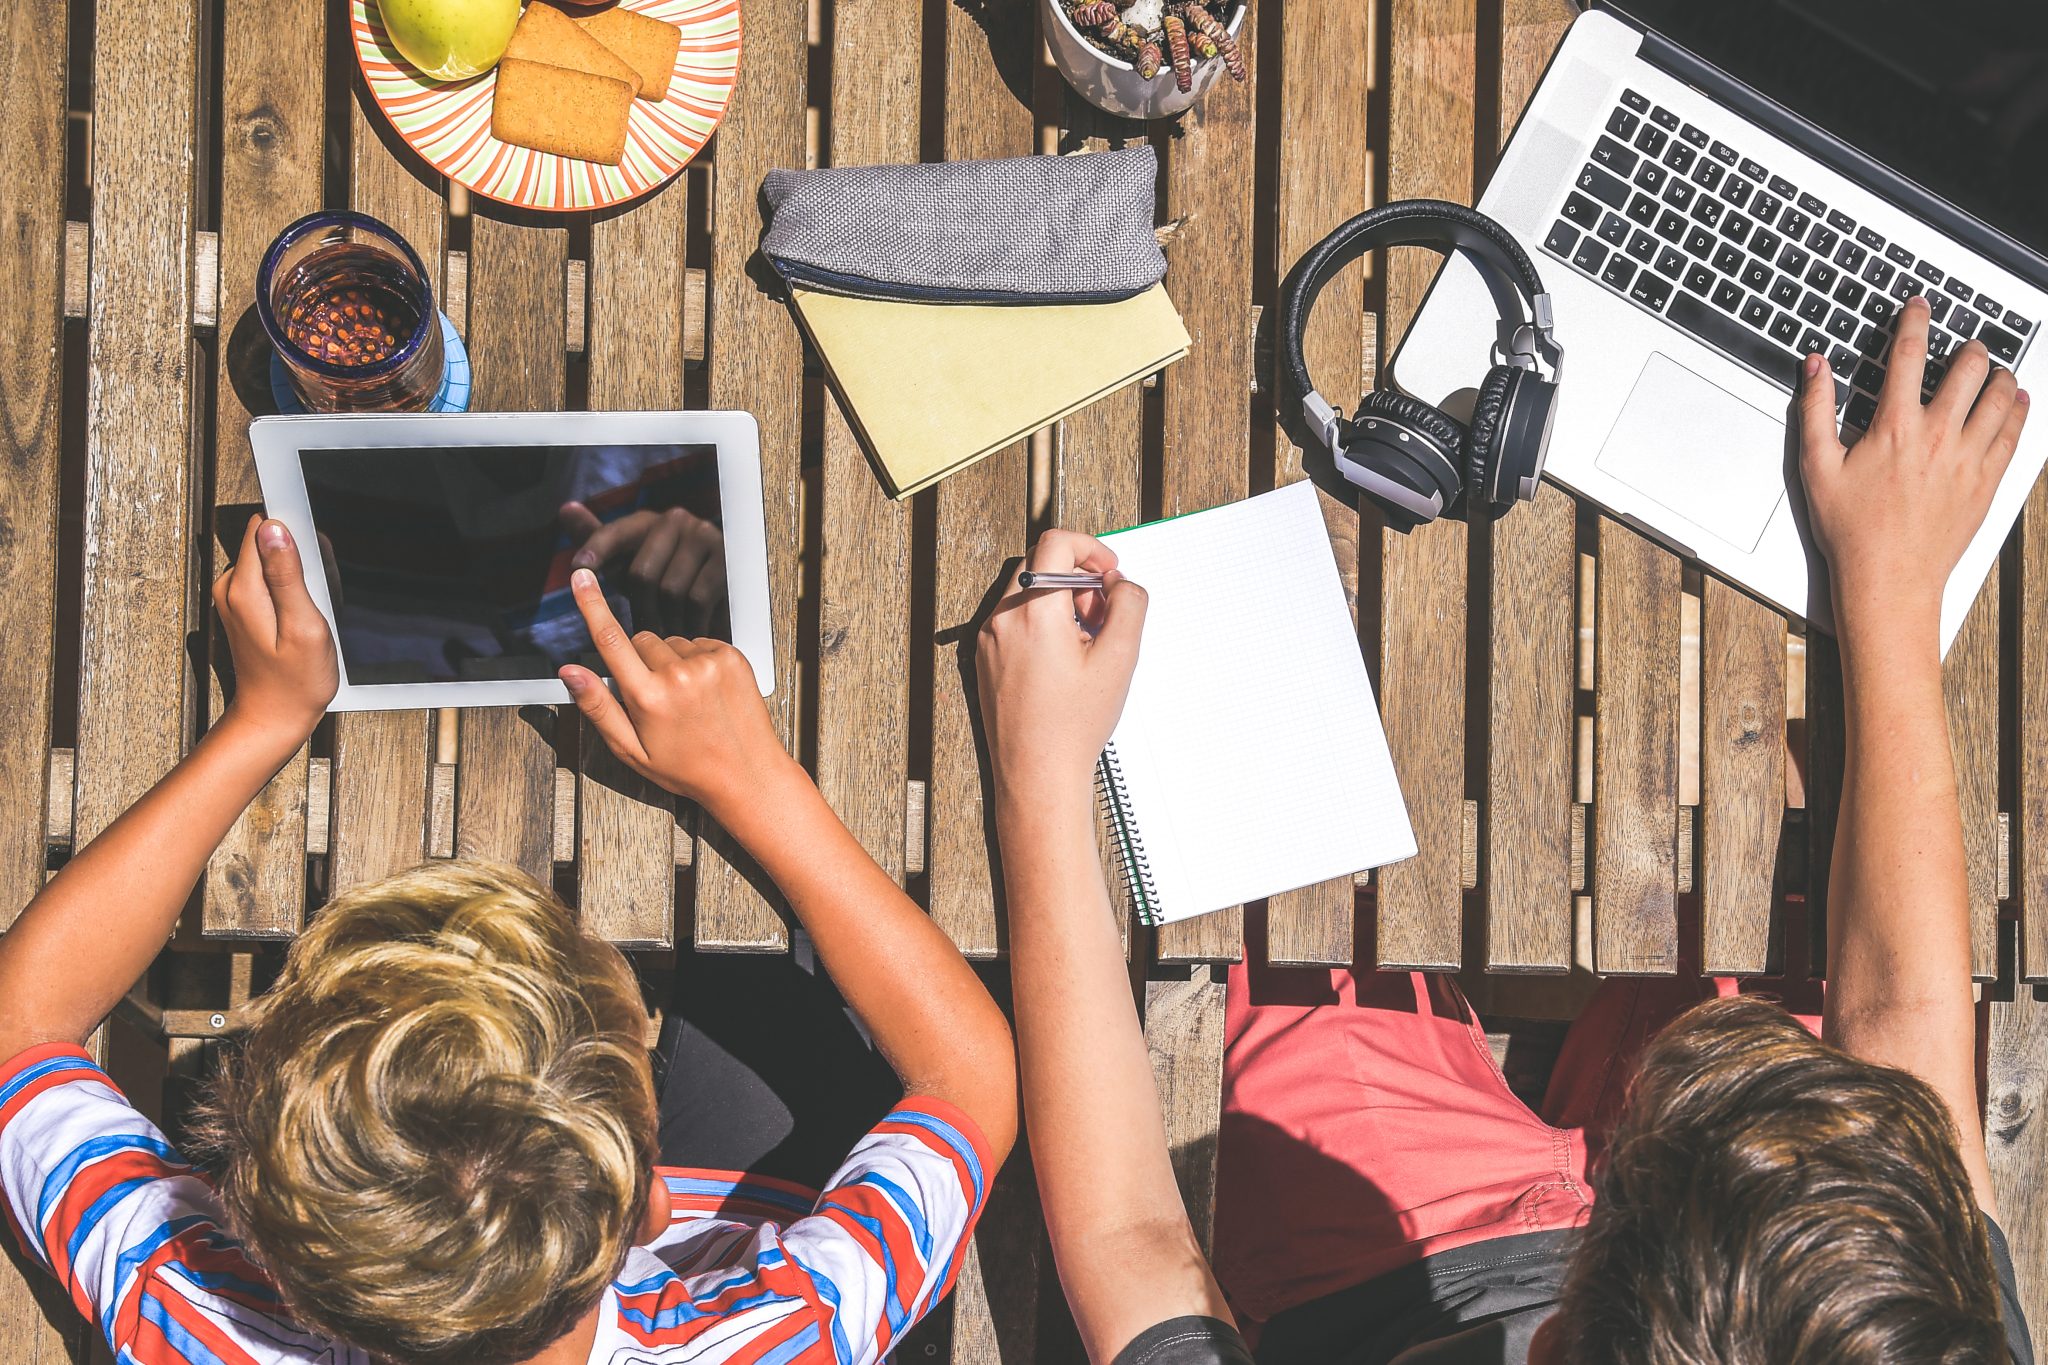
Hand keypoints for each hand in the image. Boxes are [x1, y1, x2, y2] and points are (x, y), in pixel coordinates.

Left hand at [211, 517, 337, 746]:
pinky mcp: (243, 607)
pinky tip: (303, 619)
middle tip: (318, 599)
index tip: (313, 562)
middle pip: (270, 542)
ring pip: (274, 561)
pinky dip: (294, 593)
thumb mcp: (304, 627)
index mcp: (243, 588)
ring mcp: (234, 598)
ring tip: (312, 614)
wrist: (275, 716)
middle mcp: (230, 587)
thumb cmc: (295, 681)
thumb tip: (274, 528)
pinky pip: (271, 581)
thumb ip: (288, 575)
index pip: (263, 527)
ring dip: (302, 579)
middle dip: (303, 560)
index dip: (295, 534)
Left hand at [559, 501, 727, 638]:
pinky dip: (690, 623)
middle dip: (640, 611)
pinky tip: (689, 633)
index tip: (579, 567)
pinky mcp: (726, 561)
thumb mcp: (630, 563)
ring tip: (667, 638)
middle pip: (642, 573)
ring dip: (666, 622)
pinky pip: (697, 600)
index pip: (615, 534)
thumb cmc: (666, 578)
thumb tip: (567, 510)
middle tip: (640, 638)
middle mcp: (676, 520)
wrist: (721, 588)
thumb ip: (599, 541)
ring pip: (670, 591)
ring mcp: (704, 537)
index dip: (596, 549)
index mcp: (647, 521)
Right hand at [559, 567, 785, 809]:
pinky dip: (696, 660)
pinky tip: (704, 690)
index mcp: (648, 698)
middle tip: (656, 698)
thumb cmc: (688, 768)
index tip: (581, 577)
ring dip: (670, 661)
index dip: (591, 604)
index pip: (610, 640)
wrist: (747, 774)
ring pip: (670, 642)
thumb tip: (568, 671)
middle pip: (640, 640)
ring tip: (686, 698)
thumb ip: (598, 706)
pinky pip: (699, 642)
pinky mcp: (731, 655)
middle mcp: (678, 675)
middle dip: (640, 661)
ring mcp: (708, 662)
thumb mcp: (631, 750)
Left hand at [976, 529, 1146, 794]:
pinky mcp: (985, 659)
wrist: (1036, 774)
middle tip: (1100, 617)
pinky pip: (1013, 620)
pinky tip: (1062, 661)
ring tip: (1084, 643)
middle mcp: (1002, 619)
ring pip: (1026, 592)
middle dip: (1077, 579)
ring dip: (1059, 601)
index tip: (1108, 572)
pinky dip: (1040, 623)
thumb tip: (1120, 581)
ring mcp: (988, 639)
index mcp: (1033, 611)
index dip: (1091, 548)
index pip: (1056, 543)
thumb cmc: (1073, 725)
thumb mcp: (1119, 658)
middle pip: (1040, 565)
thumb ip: (1129, 604)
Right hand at [1797, 296, 2029, 633]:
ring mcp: (1968, 458)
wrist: (1889, 577)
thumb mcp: (1817, 467)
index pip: (1908, 356)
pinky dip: (2018, 410)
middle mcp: (1937, 436)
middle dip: (1970, 348)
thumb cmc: (1851, 529)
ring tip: (1996, 368)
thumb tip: (1815, 368)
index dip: (1915, 322)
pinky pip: (2014, 434)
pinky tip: (2016, 401)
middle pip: (1967, 370)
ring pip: (1998, 397)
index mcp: (1894, 427)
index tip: (1920, 306)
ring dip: (1999, 375)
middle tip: (1968, 344)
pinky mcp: (1987, 481)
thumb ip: (1816, 410)